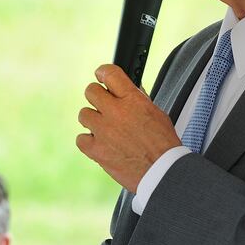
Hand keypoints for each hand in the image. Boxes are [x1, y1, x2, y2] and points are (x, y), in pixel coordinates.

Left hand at [76, 64, 181, 192]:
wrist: (161, 171)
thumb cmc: (163, 145)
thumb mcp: (156, 113)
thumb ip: (138, 100)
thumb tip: (128, 91)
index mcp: (133, 100)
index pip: (109, 73)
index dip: (103, 72)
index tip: (101, 76)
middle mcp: (115, 112)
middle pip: (91, 91)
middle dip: (98, 97)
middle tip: (104, 106)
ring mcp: (103, 131)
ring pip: (84, 114)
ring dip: (93, 120)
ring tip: (105, 129)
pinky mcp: (96, 150)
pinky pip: (81, 139)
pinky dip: (89, 141)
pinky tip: (100, 144)